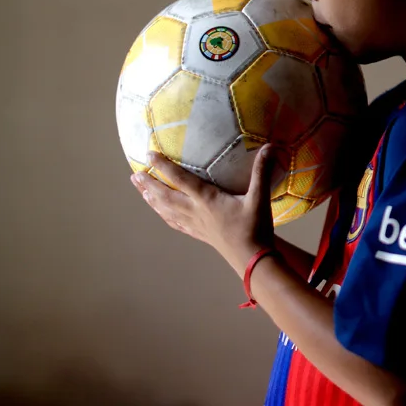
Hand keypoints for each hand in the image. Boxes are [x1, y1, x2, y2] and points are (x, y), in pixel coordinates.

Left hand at [131, 145, 277, 275]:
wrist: (252, 259)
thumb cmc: (255, 228)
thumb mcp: (260, 197)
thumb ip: (262, 170)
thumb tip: (270, 146)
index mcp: (206, 199)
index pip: (180, 179)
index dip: (163, 166)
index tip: (149, 154)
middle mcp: (195, 211)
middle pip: (165, 196)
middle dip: (149, 185)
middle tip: (135, 174)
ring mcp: (195, 224)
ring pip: (166, 210)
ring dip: (152, 199)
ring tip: (140, 190)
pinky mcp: (199, 234)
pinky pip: (175, 222)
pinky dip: (164, 215)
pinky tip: (162, 212)